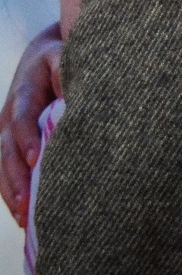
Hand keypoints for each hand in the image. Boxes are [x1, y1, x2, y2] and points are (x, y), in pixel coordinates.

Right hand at [2, 25, 63, 226]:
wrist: (43, 56)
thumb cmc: (64, 60)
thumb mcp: (67, 59)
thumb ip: (70, 76)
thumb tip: (80, 98)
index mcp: (25, 92)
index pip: (23, 117)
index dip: (27, 137)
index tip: (37, 158)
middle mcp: (9, 115)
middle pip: (7, 149)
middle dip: (16, 176)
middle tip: (27, 203)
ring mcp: (5, 131)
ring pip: (2, 165)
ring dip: (11, 191)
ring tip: (23, 218)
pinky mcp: (10, 144)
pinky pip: (5, 171)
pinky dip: (12, 192)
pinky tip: (23, 216)